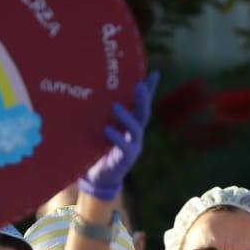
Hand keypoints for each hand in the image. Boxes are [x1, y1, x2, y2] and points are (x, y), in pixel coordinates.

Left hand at [78, 72, 158, 200]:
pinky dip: (116, 137)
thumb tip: (94, 90)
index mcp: (130, 122)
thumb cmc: (98, 147)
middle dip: (143, 99)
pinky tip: (107, 130)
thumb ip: (101, 112)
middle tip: (139, 85)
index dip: (150, 89)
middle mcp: (135, 132)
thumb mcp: (100, 126)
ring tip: (116, 107)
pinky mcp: (125, 159)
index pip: (142, 102)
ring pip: (136, 129)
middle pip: (144, 113)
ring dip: (127, 117)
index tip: (155, 73)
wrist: (97, 176)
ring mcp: (133, 146)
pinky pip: (125, 146)